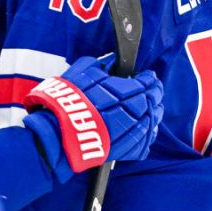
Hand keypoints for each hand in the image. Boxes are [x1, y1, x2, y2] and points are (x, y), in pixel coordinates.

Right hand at [22, 55, 163, 181]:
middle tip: (156, 89)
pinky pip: (143, 143)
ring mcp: (127, 133)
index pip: (144, 83)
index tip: (150, 76)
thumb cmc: (64, 102)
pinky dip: (148, 135)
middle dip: (155, 94)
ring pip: (151, 122)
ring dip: (155, 113)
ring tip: (155, 107)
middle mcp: (129, 112)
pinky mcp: (122, 149)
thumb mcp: (78, 73)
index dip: (149, 79)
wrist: (55, 132)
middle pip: (150, 101)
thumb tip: (110, 61)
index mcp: (120, 92)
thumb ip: (98, 65)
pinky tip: (148, 129)